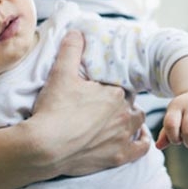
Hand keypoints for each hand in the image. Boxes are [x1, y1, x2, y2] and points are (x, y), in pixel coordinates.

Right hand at [27, 29, 149, 176]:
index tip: (101, 90)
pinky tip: (137, 138)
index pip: (121, 85)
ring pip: (138, 121)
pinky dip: (141, 142)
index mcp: (115, 92)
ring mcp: (123, 136)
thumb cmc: (54, 109)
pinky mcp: (119, 156)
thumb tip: (76, 32)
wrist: (46, 146)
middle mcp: (124, 113)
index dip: (112, 86)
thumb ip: (71, 50)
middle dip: (121, 101)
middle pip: (130, 102)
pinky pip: (141, 148)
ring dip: (132, 118)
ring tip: (119, 118)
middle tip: (104, 105)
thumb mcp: (60, 73)